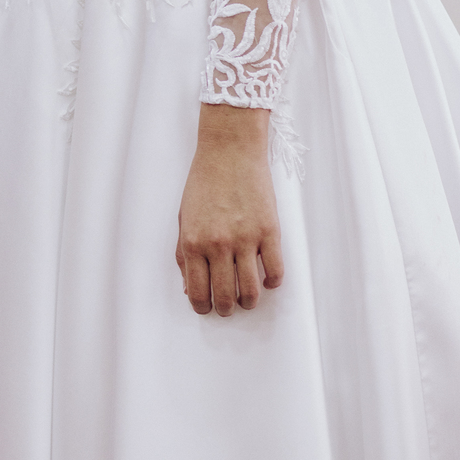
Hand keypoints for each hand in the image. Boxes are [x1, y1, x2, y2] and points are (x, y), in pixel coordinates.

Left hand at [176, 105, 283, 315]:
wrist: (229, 151)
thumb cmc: (204, 182)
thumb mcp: (183, 217)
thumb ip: (184, 254)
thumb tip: (189, 287)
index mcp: (194, 242)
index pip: (197, 292)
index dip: (202, 307)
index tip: (206, 308)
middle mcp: (219, 245)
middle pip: (225, 297)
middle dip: (225, 309)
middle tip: (227, 306)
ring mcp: (246, 239)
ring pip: (252, 292)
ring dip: (249, 302)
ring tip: (247, 299)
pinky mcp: (270, 232)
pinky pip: (276, 272)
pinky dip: (272, 283)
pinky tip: (267, 279)